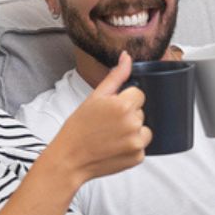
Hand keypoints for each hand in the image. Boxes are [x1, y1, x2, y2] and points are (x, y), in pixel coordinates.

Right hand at [47, 53, 149, 183]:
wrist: (70, 158)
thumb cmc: (79, 127)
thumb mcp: (94, 97)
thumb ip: (115, 76)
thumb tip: (127, 57)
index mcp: (123, 105)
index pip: (139, 94)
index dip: (126, 100)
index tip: (112, 109)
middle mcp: (133, 124)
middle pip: (141, 112)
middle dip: (129, 115)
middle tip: (108, 124)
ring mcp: (136, 142)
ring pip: (144, 129)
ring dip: (133, 131)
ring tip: (112, 136)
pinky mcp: (138, 157)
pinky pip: (142, 146)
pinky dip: (131, 147)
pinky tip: (115, 147)